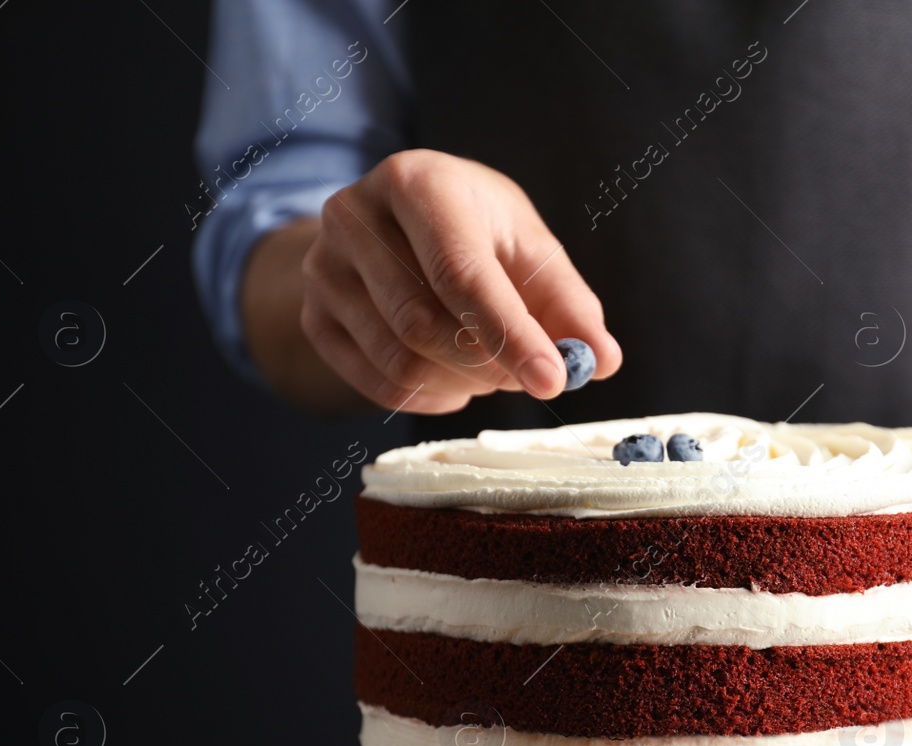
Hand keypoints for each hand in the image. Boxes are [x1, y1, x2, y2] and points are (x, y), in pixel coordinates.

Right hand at [292, 150, 621, 413]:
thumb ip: (568, 302)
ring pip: (401, 360)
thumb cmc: (475, 230)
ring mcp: (322, 268)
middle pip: (425, 324)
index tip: (552, 379)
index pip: (461, 273)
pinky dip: (431, 397)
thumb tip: (599, 361)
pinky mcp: (313, 315)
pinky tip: (454, 379)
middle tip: (528, 371)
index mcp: (416, 182)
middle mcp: (354, 216)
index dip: (511, 334)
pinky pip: (377, 385)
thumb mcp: (527, 246)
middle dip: (490, 364)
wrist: (396, 222)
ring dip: (464, 384)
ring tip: (491, 368)